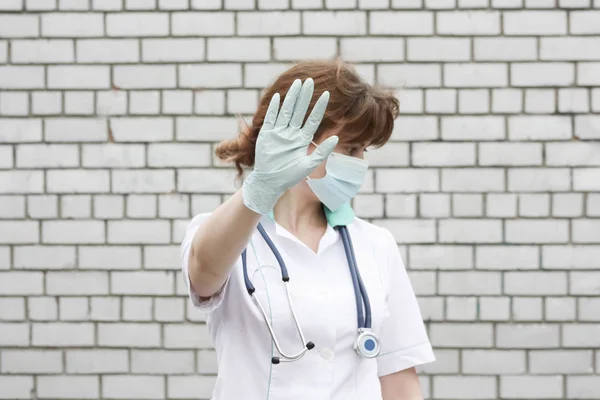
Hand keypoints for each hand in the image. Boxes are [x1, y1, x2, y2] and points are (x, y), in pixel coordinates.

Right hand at [242, 78, 338, 214]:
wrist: (269, 183)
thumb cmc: (289, 177)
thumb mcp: (308, 165)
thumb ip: (322, 152)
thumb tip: (336, 138)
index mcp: (302, 139)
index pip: (313, 119)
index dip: (319, 107)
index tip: (326, 94)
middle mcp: (291, 133)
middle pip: (299, 110)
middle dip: (305, 96)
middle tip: (310, 81)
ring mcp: (278, 132)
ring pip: (286, 111)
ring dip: (292, 97)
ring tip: (298, 83)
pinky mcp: (266, 135)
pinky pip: (271, 118)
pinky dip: (274, 108)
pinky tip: (278, 96)